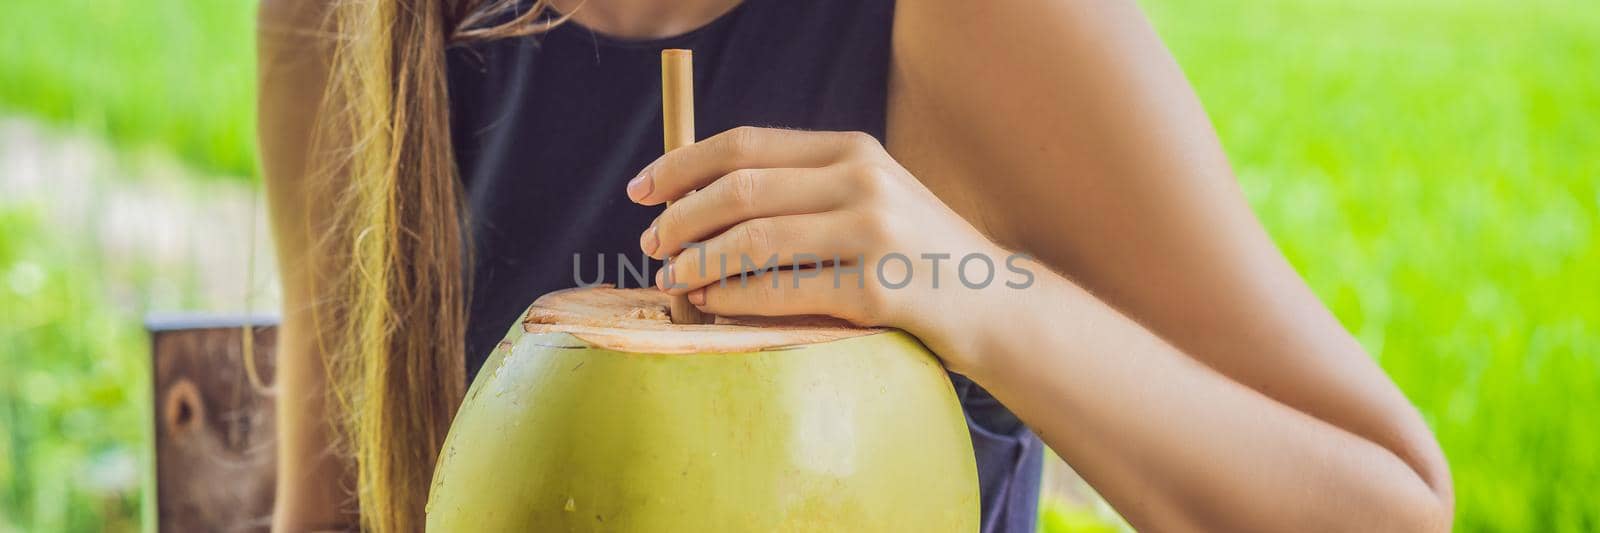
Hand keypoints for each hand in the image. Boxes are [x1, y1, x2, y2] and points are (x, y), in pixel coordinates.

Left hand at [628, 126, 1015, 365]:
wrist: (995, 301)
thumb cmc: (914, 256)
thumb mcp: (868, 198)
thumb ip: (803, 189)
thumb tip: (702, 198)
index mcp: (851, 149)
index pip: (745, 144)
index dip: (681, 164)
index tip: (641, 190)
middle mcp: (862, 179)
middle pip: (740, 188)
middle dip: (680, 217)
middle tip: (650, 244)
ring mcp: (873, 232)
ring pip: (754, 240)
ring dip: (698, 262)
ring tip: (671, 279)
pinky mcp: (877, 290)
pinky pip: (782, 292)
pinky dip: (734, 298)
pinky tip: (710, 304)